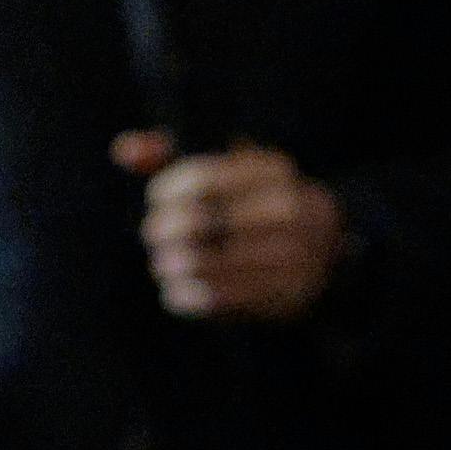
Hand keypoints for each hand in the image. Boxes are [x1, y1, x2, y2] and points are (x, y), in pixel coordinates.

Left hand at [112, 132, 348, 324]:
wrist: (326, 248)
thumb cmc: (256, 202)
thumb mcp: (225, 169)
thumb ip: (172, 155)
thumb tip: (124, 150)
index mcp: (274, 171)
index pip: (201, 180)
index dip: (166, 191)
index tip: (156, 199)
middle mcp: (288, 211)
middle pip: (198, 223)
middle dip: (163, 230)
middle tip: (153, 235)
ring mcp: (291, 256)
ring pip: (202, 264)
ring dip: (168, 265)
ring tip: (162, 263)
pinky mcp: (284, 296)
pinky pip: (216, 300)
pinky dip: (183, 295)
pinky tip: (175, 289)